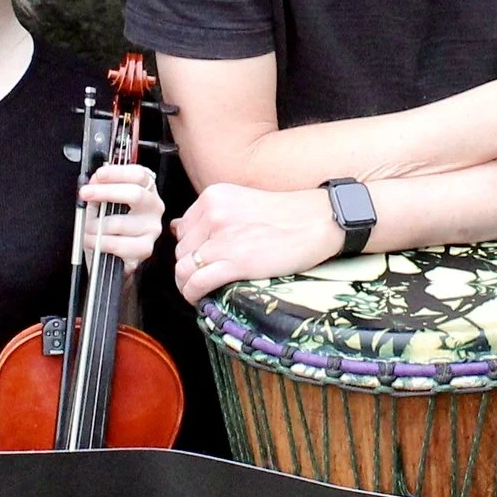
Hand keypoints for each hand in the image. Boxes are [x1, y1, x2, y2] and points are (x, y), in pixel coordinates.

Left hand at [78, 159, 163, 270]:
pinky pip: (119, 244)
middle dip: (106, 192)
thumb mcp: (103, 202)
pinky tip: (93, 241)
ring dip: (96, 225)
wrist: (111, 255)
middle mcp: (153, 207)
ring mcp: (152, 228)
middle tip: (86, 194)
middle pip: (135, 194)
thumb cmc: (108, 225)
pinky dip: (100, 242)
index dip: (117, 172)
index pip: (138, 174)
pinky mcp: (145, 248)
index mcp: (146, 189)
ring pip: (120, 222)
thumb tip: (92, 184)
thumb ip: (100, 190)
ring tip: (85, 227)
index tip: (98, 175)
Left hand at [172, 181, 340, 303]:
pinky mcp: (235, 261)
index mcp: (213, 197)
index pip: (182, 230)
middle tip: (204, 279)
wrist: (318, 220)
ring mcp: (222, 237)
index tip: (200, 261)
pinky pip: (196, 282)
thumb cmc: (286, 215)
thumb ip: (210, 215)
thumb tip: (177, 227)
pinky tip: (200, 299)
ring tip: (198, 292)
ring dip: (186, 284)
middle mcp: (213, 214)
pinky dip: (192, 294)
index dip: (189, 250)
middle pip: (181, 250)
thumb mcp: (241, 202)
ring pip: (183, 268)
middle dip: (189, 268)